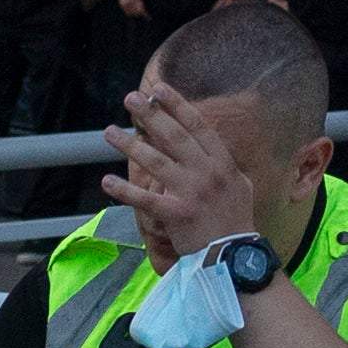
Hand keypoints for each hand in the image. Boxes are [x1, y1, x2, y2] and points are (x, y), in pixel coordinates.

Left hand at [106, 76, 269, 259]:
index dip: (177, 105)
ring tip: (109, 132)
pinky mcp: (176, 215)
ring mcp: (191, 193)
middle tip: (130, 98)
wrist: (234, 258)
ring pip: (156, 162)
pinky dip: (125, 190)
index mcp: (222, 163)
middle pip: (174, 136)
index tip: (159, 89)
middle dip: (150, 115)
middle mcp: (207, 173)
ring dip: (130, 145)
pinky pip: (145, 199)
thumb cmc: (236, 222)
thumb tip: (210, 146)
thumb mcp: (240, 186)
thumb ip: (224, 164)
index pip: (198, 126)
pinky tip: (107, 181)